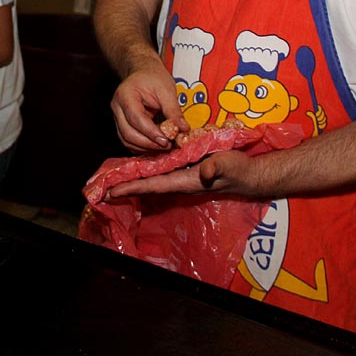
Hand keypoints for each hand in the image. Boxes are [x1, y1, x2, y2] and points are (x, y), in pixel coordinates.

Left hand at [106, 149, 261, 198]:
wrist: (250, 173)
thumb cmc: (239, 169)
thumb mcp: (229, 164)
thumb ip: (217, 169)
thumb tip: (206, 172)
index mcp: (185, 180)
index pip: (154, 184)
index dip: (133, 187)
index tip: (113, 191)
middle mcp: (180, 180)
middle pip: (149, 183)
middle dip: (128, 186)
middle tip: (104, 188)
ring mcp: (183, 175)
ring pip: (154, 178)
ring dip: (136, 179)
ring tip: (115, 179)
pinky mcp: (188, 169)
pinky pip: (164, 170)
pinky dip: (149, 170)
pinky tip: (139, 166)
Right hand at [109, 62, 182, 152]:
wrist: (143, 71)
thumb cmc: (153, 77)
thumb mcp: (166, 90)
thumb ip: (173, 111)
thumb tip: (183, 129)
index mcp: (125, 95)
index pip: (136, 118)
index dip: (151, 132)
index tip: (167, 140)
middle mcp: (117, 107)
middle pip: (128, 133)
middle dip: (149, 144)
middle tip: (168, 146)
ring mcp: (117, 117)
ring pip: (127, 140)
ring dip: (146, 148)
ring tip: (164, 147)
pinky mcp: (122, 124)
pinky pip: (129, 141)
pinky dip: (142, 146)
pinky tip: (156, 146)